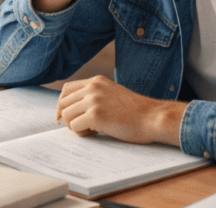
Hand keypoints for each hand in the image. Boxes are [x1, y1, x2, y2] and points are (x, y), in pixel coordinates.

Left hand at [56, 75, 184, 145]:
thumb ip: (96, 96)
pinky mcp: (95, 115)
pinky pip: (74, 126)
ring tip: (91, 130)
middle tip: (80, 127)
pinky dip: (81, 133)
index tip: (65, 117)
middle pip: (63, 102)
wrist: (153, 117)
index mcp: (96, 81)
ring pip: (66, 115)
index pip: (66, 89)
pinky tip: (95, 133)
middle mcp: (93, 87)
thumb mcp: (113, 94)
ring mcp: (93, 100)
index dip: (62, 105)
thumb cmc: (136, 112)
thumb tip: (74, 109)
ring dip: (74, 126)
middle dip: (68, 118)